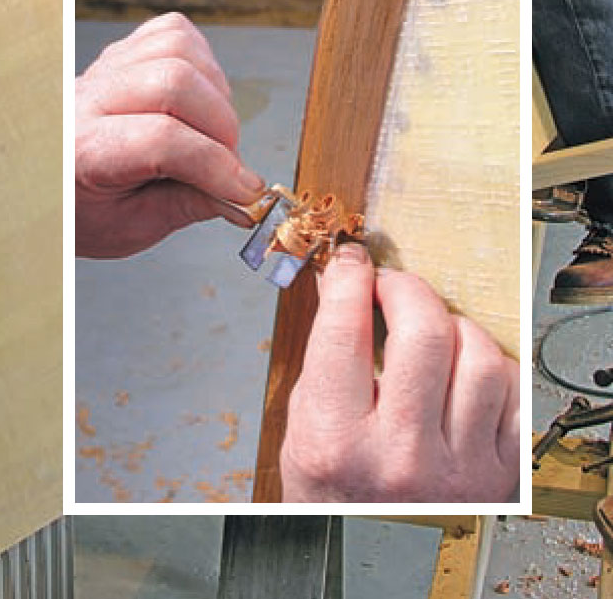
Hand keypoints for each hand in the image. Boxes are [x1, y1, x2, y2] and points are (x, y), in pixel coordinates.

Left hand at [76, 12, 265, 257]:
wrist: (51, 178)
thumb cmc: (84, 205)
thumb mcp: (131, 225)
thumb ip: (189, 205)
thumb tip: (243, 197)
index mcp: (85, 149)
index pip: (162, 140)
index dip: (217, 166)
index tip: (245, 191)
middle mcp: (91, 98)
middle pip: (174, 82)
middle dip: (221, 128)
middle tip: (229, 165)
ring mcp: (106, 67)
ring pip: (178, 48)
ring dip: (215, 91)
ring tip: (214, 132)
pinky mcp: (122, 51)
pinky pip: (174, 33)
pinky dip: (202, 62)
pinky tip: (201, 96)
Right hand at [280, 242, 519, 501]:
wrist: (368, 555)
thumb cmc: (333, 492)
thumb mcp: (304, 425)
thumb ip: (325, 354)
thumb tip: (344, 279)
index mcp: (336, 442)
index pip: (345, 328)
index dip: (352, 278)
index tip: (355, 262)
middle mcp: (400, 458)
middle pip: (423, 332)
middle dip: (405, 289)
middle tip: (392, 287)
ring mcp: (458, 471)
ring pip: (479, 356)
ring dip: (453, 327)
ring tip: (431, 332)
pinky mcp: (500, 478)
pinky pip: (515, 392)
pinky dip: (492, 365)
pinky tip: (464, 369)